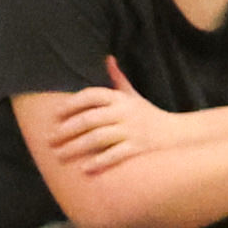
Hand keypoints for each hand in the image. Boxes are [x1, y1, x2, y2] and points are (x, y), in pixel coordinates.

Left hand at [42, 58, 184, 170]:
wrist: (178, 134)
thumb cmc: (148, 114)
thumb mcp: (133, 95)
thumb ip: (117, 79)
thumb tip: (107, 58)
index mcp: (121, 99)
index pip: (92, 96)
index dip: (71, 104)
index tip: (55, 115)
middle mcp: (125, 113)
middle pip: (89, 119)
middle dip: (66, 130)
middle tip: (49, 140)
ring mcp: (132, 131)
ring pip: (97, 138)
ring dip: (75, 147)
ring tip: (59, 155)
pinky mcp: (138, 148)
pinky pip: (115, 155)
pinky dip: (99, 161)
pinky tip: (84, 169)